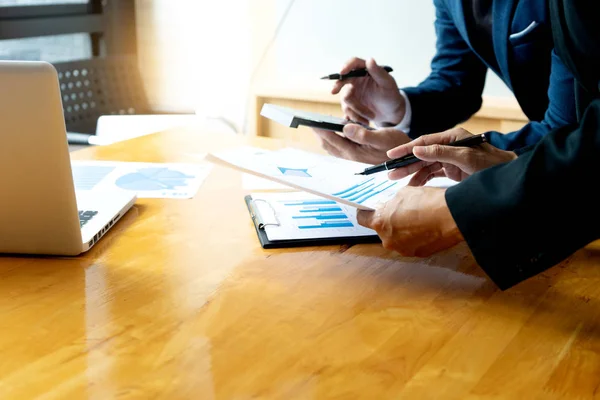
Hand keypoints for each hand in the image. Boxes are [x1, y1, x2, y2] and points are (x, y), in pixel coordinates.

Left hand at [313, 124, 410, 164]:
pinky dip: (336, 135)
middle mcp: (351, 154)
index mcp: (354, 152)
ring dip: (326, 135)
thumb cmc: (395, 146)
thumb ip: (362, 134)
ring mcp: (354, 154)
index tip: (311, 121)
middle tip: (312, 121)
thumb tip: (344, 127)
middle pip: (328, 144)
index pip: (331, 140)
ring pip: (333, 145)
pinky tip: (339, 126)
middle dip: (319, 133)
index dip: (320, 130)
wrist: (405, 155)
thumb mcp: (381, 137)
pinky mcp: (357, 151)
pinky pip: (341, 143)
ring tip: (321, 123)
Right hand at [332, 57, 404, 125]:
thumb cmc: (391, 95)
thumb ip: (378, 72)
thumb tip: (370, 59)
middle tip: (335, 92)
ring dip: (356, 111)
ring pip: (345, 100)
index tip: (341, 72)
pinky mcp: (350, 106)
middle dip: (341, 88)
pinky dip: (354, 117)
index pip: (353, 63)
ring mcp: (352, 94)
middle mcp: (355, 81)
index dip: (346, 66)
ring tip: (370, 118)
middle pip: (343, 82)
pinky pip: (346, 111)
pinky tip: (362, 121)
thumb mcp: (388, 83)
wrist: (391, 113)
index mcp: (365, 71)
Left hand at [357, 186, 463, 256]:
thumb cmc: (428, 203)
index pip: (362, 219)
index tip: (367, 210)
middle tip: (401, 210)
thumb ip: (392, 203)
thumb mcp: (404, 193)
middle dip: (389, 221)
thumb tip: (391, 206)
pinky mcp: (419, 254)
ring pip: (398, 238)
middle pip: (382, 230)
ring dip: (403, 229)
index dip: (365, 213)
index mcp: (380, 223)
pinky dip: (416, 236)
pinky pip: (412, 243)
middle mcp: (388, 240)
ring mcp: (404, 249)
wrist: (452, 216)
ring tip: (417, 217)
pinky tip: (425, 226)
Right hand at [386, 128, 517, 184]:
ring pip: (425, 165)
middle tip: (390, 173)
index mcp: (452, 137)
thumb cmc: (490, 164)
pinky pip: (432, 173)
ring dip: (412, 173)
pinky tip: (413, 185)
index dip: (406, 149)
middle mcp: (448, 145)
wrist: (507, 177)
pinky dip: (422, 179)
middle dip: (406, 164)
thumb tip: (417, 150)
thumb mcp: (465, 158)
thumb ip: (440, 152)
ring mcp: (449, 158)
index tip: (391, 155)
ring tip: (398, 181)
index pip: (424, 142)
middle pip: (422, 154)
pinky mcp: (451, 170)